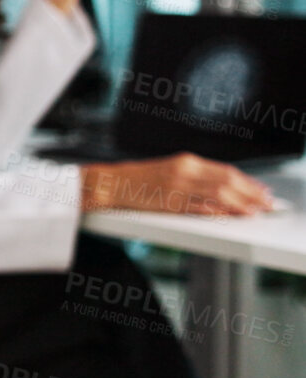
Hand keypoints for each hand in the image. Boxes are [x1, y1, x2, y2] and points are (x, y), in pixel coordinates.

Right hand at [80, 153, 272, 214]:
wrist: (110, 183)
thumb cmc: (140, 179)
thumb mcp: (172, 170)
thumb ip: (197, 177)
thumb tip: (226, 188)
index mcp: (186, 161)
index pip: (227, 171)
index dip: (249, 183)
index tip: (263, 192)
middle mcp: (184, 171)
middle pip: (227, 181)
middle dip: (251, 194)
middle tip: (267, 203)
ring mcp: (177, 187)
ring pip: (218, 194)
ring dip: (240, 204)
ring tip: (254, 212)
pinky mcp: (169, 203)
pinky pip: (199, 207)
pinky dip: (217, 211)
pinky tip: (229, 215)